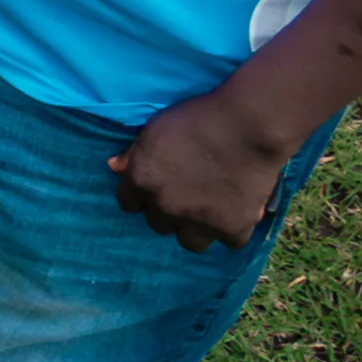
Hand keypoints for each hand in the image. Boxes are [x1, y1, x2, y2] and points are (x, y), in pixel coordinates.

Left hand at [106, 88, 298, 250]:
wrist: (247, 126)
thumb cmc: (198, 119)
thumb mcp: (156, 128)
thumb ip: (134, 153)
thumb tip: (114, 167)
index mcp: (142, 181)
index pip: (128, 204)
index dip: (142, 197)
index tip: (156, 189)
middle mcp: (165, 206)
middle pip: (158, 224)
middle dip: (169, 212)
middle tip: (187, 197)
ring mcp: (199, 221)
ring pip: (190, 242)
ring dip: (197, 230)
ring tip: (209, 213)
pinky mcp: (233, 228)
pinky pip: (230, 242)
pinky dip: (234, 230)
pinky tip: (238, 213)